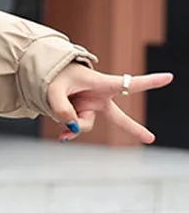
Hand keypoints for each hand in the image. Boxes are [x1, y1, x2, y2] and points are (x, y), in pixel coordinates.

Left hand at [47, 63, 172, 142]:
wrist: (44, 73)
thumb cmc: (53, 74)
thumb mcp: (53, 89)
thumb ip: (61, 108)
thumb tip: (71, 127)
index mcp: (101, 84)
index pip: (128, 84)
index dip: (150, 82)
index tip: (169, 77)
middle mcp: (99, 98)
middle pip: (118, 117)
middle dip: (134, 129)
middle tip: (151, 139)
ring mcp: (90, 107)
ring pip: (85, 124)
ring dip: (72, 123)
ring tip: (58, 111)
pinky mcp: (79, 113)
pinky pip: (76, 127)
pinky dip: (68, 130)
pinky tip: (62, 136)